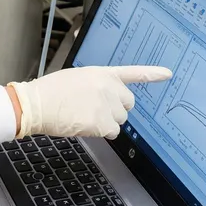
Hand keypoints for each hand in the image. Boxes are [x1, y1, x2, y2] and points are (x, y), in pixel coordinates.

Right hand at [9, 66, 171, 139]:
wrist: (37, 104)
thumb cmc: (50, 91)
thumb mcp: (76, 78)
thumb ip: (96, 85)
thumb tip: (104, 100)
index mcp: (101, 73)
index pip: (131, 72)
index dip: (151, 73)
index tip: (168, 74)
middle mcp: (108, 87)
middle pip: (128, 104)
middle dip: (116, 109)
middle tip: (95, 109)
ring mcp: (107, 105)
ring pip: (120, 121)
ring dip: (106, 121)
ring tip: (84, 115)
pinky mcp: (102, 122)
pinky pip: (112, 133)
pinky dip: (101, 132)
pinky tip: (84, 124)